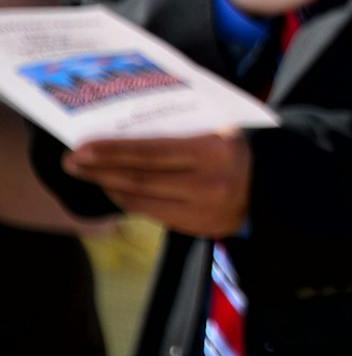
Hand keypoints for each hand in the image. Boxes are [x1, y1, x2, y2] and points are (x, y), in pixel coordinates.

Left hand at [65, 132, 251, 237]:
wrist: (276, 184)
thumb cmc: (238, 148)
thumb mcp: (219, 128)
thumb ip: (184, 127)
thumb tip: (128, 128)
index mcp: (215, 150)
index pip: (152, 152)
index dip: (113, 151)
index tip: (82, 147)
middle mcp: (210, 183)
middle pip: (141, 178)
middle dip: (100, 170)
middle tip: (72, 162)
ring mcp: (205, 209)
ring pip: (143, 200)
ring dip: (110, 187)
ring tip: (88, 174)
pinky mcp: (201, 228)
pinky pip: (154, 215)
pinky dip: (130, 202)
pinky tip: (116, 190)